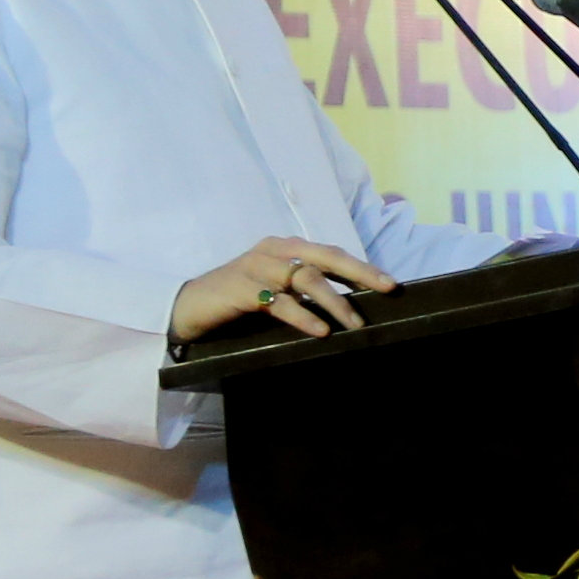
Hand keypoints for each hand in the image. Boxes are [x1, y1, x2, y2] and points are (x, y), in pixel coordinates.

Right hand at [171, 238, 393, 341]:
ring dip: (335, 301)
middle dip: (359, 272)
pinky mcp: (241, 289)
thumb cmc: (238, 300)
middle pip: (324, 257)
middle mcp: (273, 251)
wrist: (187, 308)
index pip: (331, 253)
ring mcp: (256, 268)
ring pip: (306, 278)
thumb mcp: (276, 290)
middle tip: (385, 289)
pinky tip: (320, 330)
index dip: (361, 267)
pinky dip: (303, 315)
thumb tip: (350, 305)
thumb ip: (305, 290)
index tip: (390, 284)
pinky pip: (279, 302)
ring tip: (355, 324)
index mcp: (285, 248)